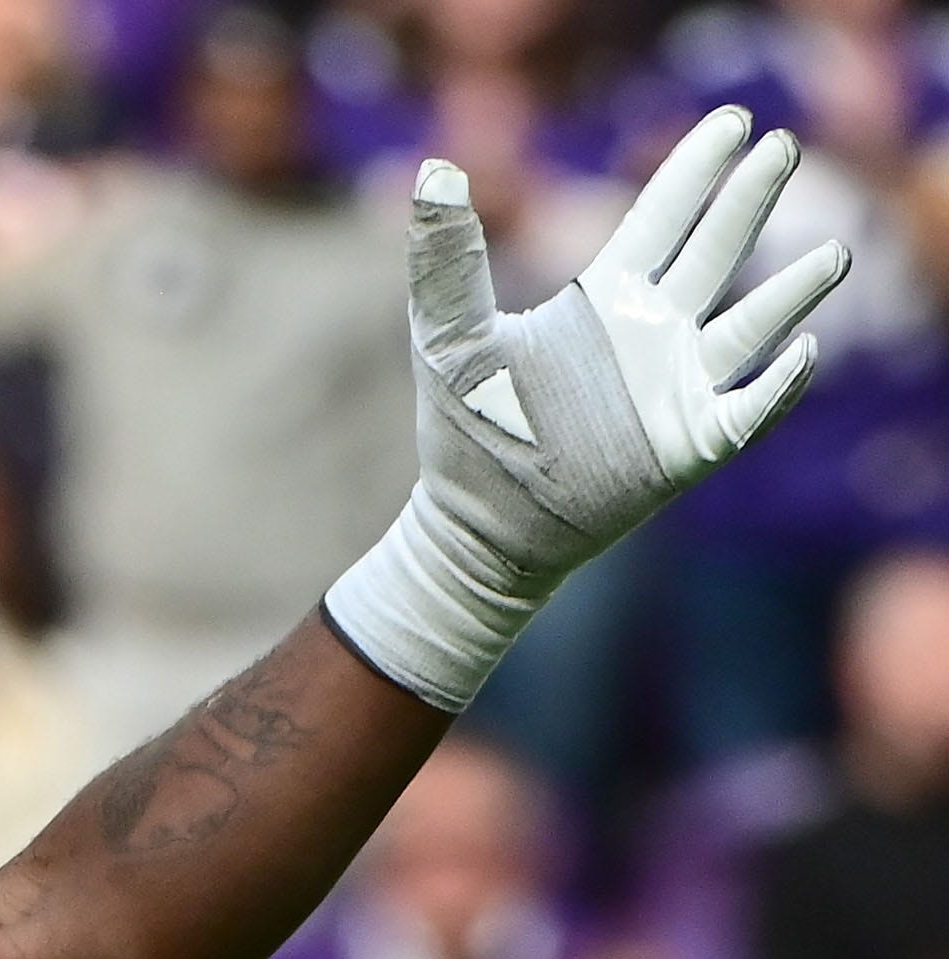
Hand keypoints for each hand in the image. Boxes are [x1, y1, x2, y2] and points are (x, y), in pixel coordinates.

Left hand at [326, 108, 847, 710]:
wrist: (479, 525)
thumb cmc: (465, 428)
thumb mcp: (448, 336)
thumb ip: (447, 261)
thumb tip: (434, 171)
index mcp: (605, 299)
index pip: (663, 216)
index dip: (696, 168)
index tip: (734, 121)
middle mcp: (653, 333)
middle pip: (717, 252)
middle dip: (750, 201)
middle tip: (784, 146)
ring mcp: (678, 385)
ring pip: (753, 324)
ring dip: (793, 291)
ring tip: (835, 253)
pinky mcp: (692, 442)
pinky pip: (752, 407)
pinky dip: (780, 384)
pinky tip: (805, 351)